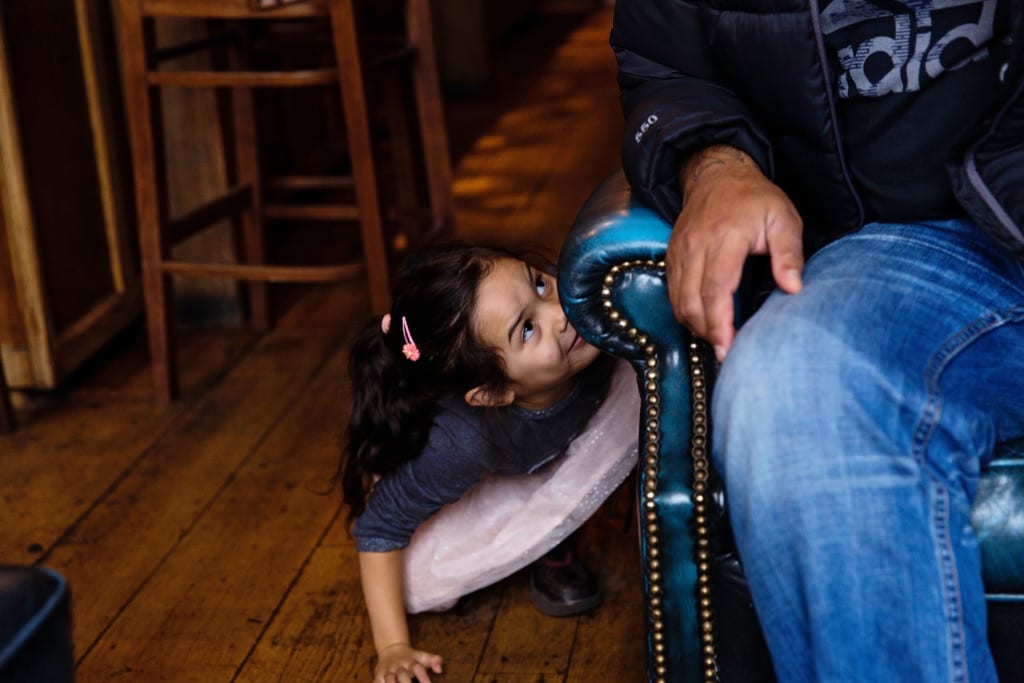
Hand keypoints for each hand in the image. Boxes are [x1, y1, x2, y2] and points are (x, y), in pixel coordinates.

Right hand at [374, 642, 442, 682]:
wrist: (391, 649)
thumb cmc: (411, 657)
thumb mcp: (423, 657)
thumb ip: (434, 660)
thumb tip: (440, 669)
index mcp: (411, 661)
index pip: (418, 669)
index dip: (423, 677)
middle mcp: (399, 666)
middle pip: (403, 675)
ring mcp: (388, 670)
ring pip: (389, 679)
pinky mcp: (378, 675)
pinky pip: (377, 682)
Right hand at [668, 145, 803, 360]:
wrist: (717, 174)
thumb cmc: (755, 199)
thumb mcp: (784, 219)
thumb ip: (790, 254)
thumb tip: (794, 289)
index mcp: (725, 237)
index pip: (716, 289)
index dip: (720, 324)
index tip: (730, 347)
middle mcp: (696, 246)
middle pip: (692, 302)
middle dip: (708, 333)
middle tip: (728, 352)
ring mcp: (679, 251)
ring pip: (679, 302)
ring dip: (696, 326)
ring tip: (719, 339)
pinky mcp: (671, 256)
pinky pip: (672, 293)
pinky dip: (686, 313)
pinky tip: (705, 321)